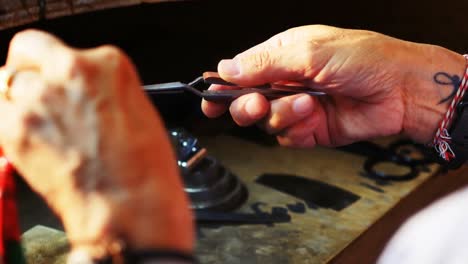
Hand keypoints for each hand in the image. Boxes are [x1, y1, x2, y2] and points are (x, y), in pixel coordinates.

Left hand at [0, 30, 192, 257]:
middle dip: (31, 67)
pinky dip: (6, 123)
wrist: (130, 206)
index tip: (60, 83)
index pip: (67, 50)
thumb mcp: (136, 111)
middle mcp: (72, 70)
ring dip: (18, 99)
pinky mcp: (14, 127)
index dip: (60, 70)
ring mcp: (39, 97)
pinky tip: (25, 138)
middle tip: (39, 91)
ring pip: (5, 80)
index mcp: (109, 63)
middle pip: (28, 49)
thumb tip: (80, 93)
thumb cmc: (144, 168)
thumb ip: (103, 91)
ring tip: (37, 124)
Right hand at [202, 25, 464, 145]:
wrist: (401, 91)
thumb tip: (226, 67)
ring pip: (266, 122)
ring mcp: (297, 108)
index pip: (240, 72)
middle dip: (247, 106)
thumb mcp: (309, 52)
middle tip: (258, 104)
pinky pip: (286, 137)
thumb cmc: (364, 60)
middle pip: (246, 101)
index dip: (223, 87)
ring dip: (282, 115)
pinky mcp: (310, 130)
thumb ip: (264, 63)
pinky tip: (314, 118)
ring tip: (306, 104)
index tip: (209, 99)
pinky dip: (296, 130)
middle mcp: (287, 82)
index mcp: (282, 56)